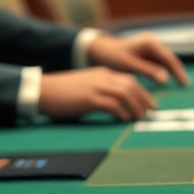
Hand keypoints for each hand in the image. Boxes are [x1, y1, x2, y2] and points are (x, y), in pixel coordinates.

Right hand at [38, 67, 154, 120]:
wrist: (43, 90)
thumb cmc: (63, 92)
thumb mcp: (86, 87)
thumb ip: (101, 91)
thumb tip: (117, 106)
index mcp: (102, 73)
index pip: (130, 80)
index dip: (143, 93)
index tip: (150, 105)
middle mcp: (102, 77)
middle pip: (131, 85)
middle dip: (144, 100)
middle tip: (149, 114)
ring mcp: (95, 87)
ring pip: (125, 93)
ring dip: (136, 107)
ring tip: (139, 119)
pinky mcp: (89, 98)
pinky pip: (112, 104)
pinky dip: (121, 112)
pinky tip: (123, 120)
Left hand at [86, 33, 189, 86]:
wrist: (99, 50)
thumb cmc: (113, 57)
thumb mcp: (129, 65)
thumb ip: (148, 71)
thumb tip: (165, 79)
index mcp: (149, 44)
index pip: (169, 58)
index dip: (178, 71)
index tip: (184, 83)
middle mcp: (152, 44)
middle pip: (169, 59)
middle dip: (178, 71)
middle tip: (185, 85)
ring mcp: (149, 48)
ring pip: (165, 61)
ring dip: (172, 71)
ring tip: (180, 84)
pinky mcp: (146, 54)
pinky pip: (158, 63)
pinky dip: (163, 71)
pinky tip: (167, 81)